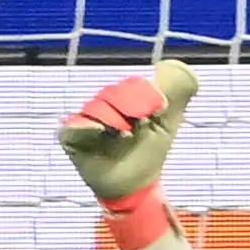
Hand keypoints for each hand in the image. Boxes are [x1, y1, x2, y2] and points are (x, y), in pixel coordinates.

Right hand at [58, 61, 197, 204]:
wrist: (135, 186)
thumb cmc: (149, 151)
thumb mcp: (170, 120)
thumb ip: (177, 88)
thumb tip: (169, 63)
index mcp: (125, 96)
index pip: (135, 85)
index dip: (149, 95)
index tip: (161, 109)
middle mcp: (103, 104)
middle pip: (114, 93)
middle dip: (133, 106)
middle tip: (144, 123)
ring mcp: (86, 120)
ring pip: (97, 108)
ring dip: (115, 120)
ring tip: (127, 136)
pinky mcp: (72, 138)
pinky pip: (74, 127)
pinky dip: (88, 127)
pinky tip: (102, 131)